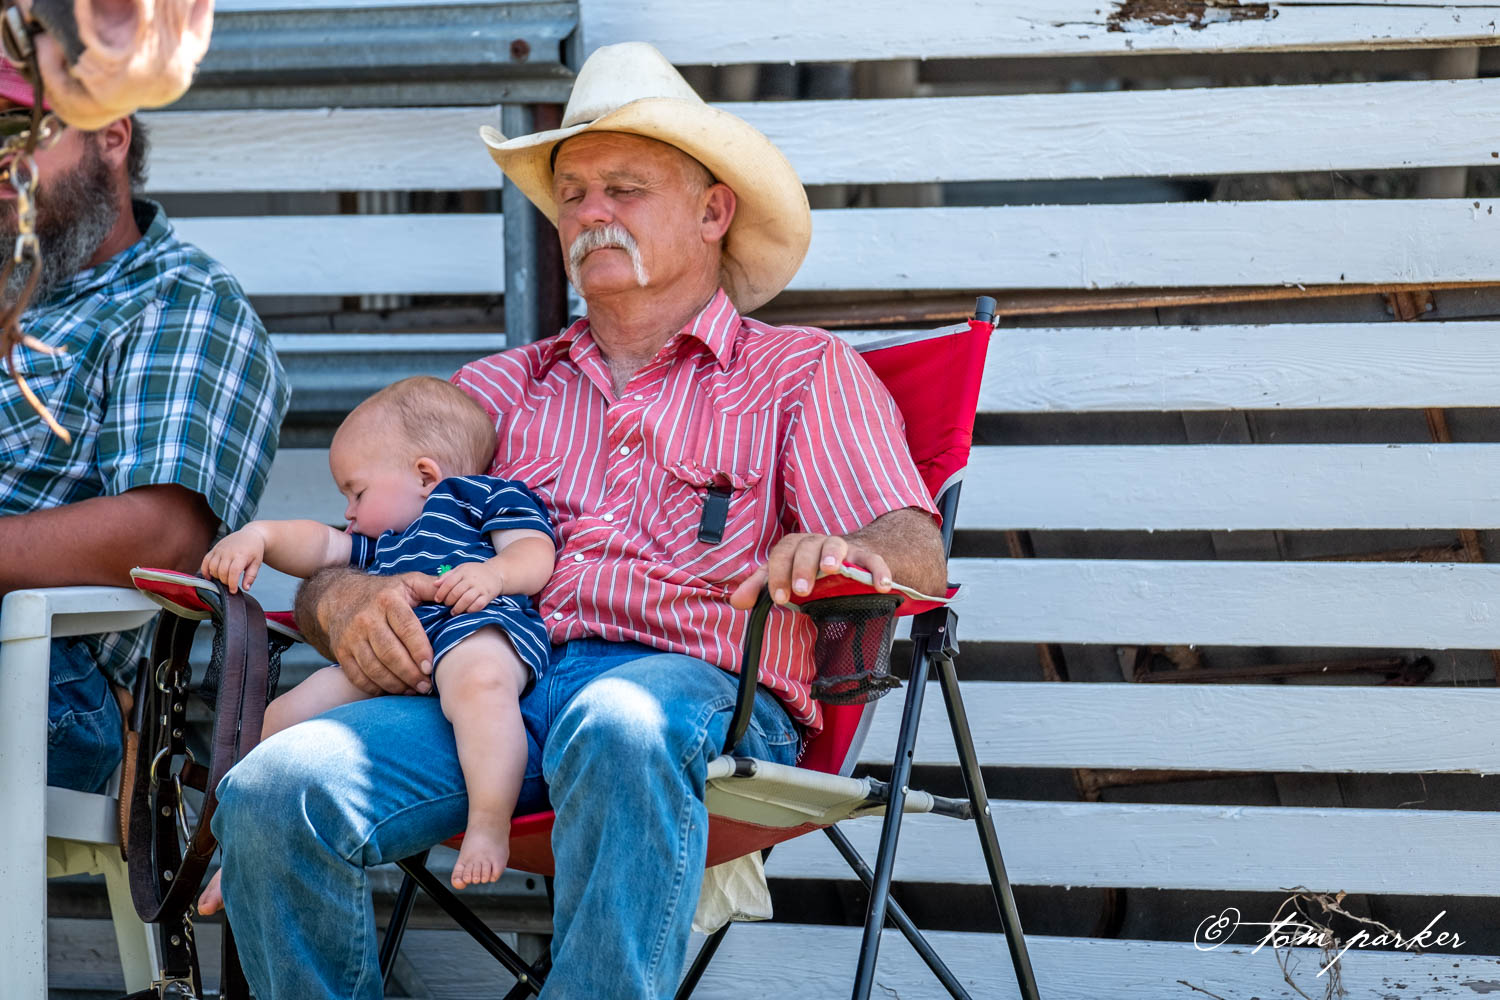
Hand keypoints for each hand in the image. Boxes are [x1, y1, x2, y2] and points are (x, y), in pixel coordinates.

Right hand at [200, 527, 265, 593]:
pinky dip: (205, 570)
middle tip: (230, 584)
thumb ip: (251, 576)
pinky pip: (205, 561)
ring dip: (216, 577)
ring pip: (212, 567)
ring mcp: (220, 550)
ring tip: (223, 579)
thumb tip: (245, 588)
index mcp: (241, 555)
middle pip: (222, 571)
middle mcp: (229, 552)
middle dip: (225, 581)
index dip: (232, 584)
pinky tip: (210, 576)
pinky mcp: (214, 549)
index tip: (233, 591)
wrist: (250, 535)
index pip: (233, 572)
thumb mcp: (257, 563)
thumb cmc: (254, 550)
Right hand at [301, 570, 440, 695]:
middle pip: (389, 653)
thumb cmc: (384, 592)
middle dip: (410, 674)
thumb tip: (456, 598)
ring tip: (413, 690)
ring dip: (395, 684)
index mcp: (387, 600)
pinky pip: (357, 676)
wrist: (341, 596)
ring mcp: (351, 637)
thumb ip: (432, 587)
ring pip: (373, 668)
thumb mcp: (408, 582)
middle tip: (426, 686)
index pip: (406, 628)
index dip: (419, 650)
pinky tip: (392, 690)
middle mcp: (366, 619)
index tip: (430, 667)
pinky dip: (375, 688)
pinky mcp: (341, 652)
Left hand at [433, 562, 504, 614]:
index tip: (437, 600)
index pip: (449, 582)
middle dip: (449, 601)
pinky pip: (478, 605)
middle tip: (447, 605)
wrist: (495, 573)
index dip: (441, 592)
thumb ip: (447, 576)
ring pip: (467, 599)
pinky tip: (466, 611)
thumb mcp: (461, 569)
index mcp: (464, 571)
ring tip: (454, 612)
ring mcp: (481, 587)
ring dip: (458, 608)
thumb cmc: (474, 572)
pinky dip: (471, 610)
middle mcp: (472, 579)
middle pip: (457, 592)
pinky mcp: (488, 595)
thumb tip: (435, 584)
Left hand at [729, 533, 892, 609]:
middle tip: (801, 590)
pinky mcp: (866, 557)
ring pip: (837, 544)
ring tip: (832, 569)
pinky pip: (874, 560)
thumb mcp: (784, 577)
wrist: (849, 559)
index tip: (778, 598)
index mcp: (796, 546)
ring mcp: (843, 548)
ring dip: (832, 555)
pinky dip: (879, 570)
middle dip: (802, 567)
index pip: (782, 553)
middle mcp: (817, 543)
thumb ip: (761, 588)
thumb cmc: (811, 569)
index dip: (777, 574)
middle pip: (807, 546)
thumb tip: (737, 601)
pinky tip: (882, 585)